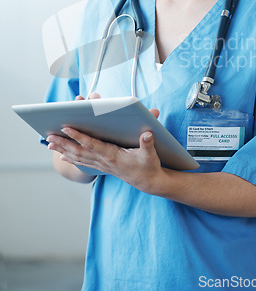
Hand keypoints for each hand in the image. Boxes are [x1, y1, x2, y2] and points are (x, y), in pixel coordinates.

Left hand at [47, 96, 161, 192]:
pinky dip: (72, 158)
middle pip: (79, 151)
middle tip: (49, 136)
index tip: (66, 128)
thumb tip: (148, 133)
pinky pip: (84, 162)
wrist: (149, 182)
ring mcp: (102, 165)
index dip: (78, 136)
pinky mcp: (103, 167)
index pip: (91, 144)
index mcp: (113, 156)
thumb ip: (148, 143)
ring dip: (64, 150)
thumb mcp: (150, 154)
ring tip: (50, 144)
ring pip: (79, 157)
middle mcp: (104, 161)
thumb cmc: (149, 166)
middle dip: (64, 144)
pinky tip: (63, 156)